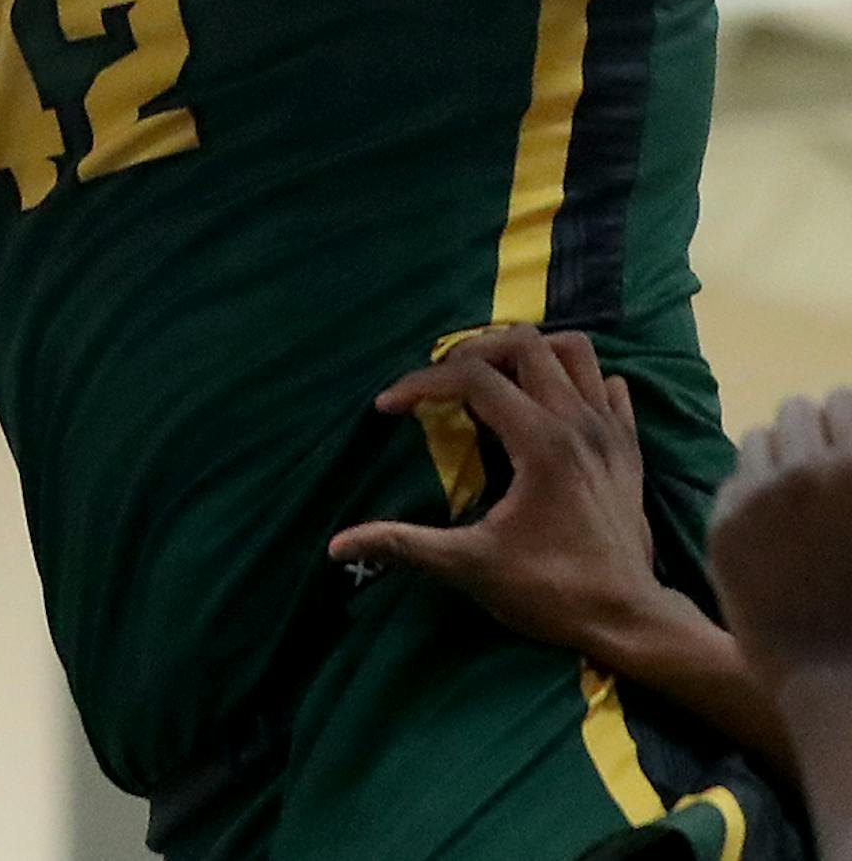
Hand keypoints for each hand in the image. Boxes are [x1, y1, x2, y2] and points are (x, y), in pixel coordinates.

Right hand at [330, 328, 665, 657]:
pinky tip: (554, 405)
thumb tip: (337, 544)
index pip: (472, 378)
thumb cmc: (550, 593)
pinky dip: (579, 381)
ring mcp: (610, 430)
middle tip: (443, 385)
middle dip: (473, 353)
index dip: (422, 383)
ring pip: (574, 351)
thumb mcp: (471, 567)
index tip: (389, 407)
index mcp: (540, 441)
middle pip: (524, 343)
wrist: (629, 623)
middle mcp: (577, 421)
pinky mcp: (629, 448)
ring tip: (496, 380)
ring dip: (530, 353)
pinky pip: (609, 386)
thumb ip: (405, 544)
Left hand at [710, 392, 851, 699]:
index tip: (844, 451)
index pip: (841, 401)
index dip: (844, 427)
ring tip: (793, 499)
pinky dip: (750, 493)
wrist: (841, 684)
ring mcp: (764, 495)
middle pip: (797, 410)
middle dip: (811, 436)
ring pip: (759, 436)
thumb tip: (840, 434)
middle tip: (820, 475)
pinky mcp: (725, 523)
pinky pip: (734, 479)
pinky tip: (769, 531)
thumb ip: (849, 468)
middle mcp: (811, 470)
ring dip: (778, 457)